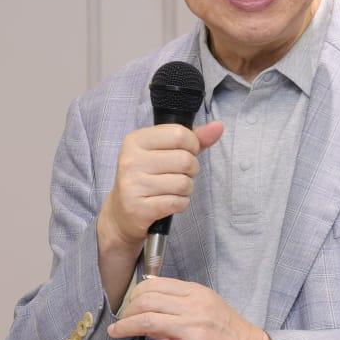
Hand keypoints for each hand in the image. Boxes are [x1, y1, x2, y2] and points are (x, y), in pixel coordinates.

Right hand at [99, 121, 223, 250]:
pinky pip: (177, 202)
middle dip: (191, 169)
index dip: (192, 145)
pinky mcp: (138, 208)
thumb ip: (193, 138)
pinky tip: (168, 202)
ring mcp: (133, 185)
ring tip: (172, 189)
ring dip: (186, 189)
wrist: (122, 213)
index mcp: (136, 140)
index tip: (186, 152)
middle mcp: (131, 160)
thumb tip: (218, 126)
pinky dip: (180, 203)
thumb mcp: (165, 151)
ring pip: (184, 183)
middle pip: (185, 160)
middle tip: (179, 174)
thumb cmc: (148, 176)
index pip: (180, 134)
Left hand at [108, 277, 286, 339]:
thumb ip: (181, 308)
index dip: (135, 294)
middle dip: (126, 310)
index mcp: (199, 294)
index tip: (129, 304)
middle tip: (120, 320)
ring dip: (124, 327)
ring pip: (147, 321)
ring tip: (115, 333)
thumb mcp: (209, 310)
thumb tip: (150, 313)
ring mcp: (192, 330)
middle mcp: (195, 308)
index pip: (157, 284)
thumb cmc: (234, 335)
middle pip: (147, 300)